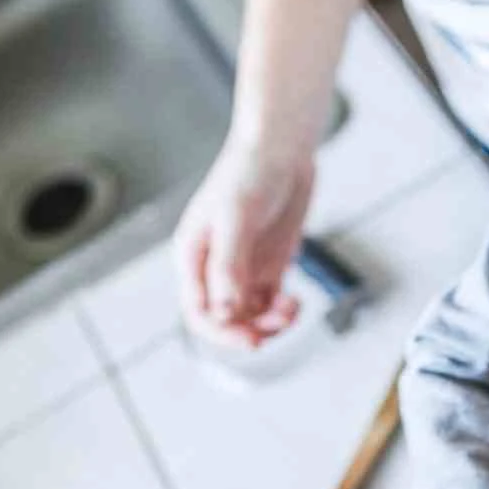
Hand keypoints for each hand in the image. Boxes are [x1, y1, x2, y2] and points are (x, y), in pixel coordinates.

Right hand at [173, 138, 313, 346]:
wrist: (281, 148)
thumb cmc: (251, 173)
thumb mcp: (237, 219)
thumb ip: (229, 266)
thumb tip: (225, 312)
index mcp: (193, 257)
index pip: (199, 312)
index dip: (222, 333)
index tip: (251, 340)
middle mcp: (214, 268)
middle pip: (224, 320)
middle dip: (249, 331)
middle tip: (277, 326)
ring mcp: (242, 267)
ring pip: (250, 315)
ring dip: (270, 322)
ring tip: (291, 308)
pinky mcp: (268, 264)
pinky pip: (270, 302)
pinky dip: (282, 311)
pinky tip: (295, 302)